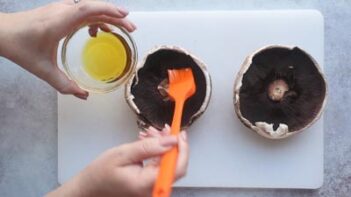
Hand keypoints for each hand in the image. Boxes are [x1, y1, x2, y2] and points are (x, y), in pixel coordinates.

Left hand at [0, 0, 135, 98]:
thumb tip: (84, 95)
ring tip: (120, 29)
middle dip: (116, 16)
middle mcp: (63, 11)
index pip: (88, 9)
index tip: (124, 17)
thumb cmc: (20, 46)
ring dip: (107, 16)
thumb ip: (64, 84)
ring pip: (90, 8)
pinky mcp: (59, 11)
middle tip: (131, 29)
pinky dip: (94, 18)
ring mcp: (61, 9)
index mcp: (60, 21)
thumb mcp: (43, 69)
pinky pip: (83, 10)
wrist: (2, 32)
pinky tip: (95, 32)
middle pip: (95, 7)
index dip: (108, 10)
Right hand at [47, 126, 188, 196]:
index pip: (177, 167)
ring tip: (150, 132)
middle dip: (171, 144)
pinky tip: (147, 141)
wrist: (90, 187)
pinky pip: (158, 166)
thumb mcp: (124, 154)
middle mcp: (153, 187)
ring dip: (162, 146)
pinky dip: (155, 152)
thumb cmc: (101, 173)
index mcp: (148, 183)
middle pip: (174, 165)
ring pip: (166, 163)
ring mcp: (151, 187)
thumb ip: (149, 147)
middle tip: (164, 129)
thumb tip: (171, 141)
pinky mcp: (148, 183)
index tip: (179, 134)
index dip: (183, 149)